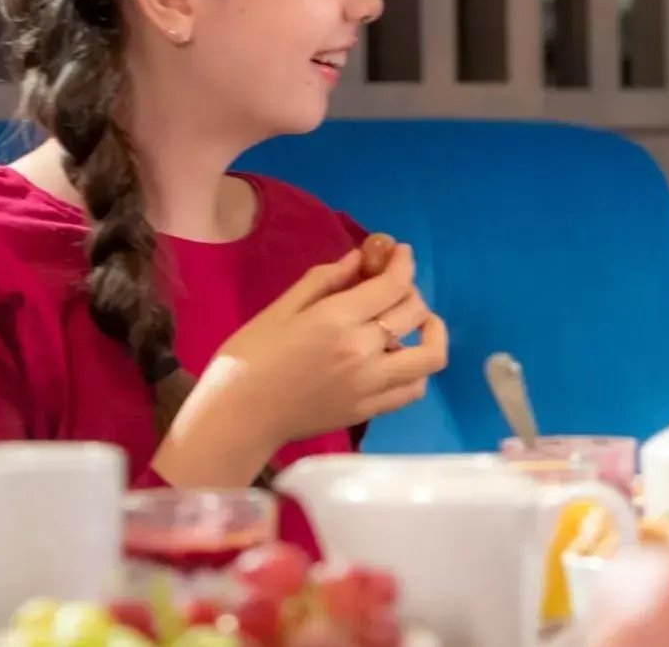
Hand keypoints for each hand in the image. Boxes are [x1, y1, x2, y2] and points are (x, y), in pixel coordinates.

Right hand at [210, 241, 447, 446]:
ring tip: (414, 322)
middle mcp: (364, 351)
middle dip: (409, 289)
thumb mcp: (281, 308)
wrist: (238, 417)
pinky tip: (400, 357)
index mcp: (338, 320)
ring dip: (430, 332)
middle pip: (414, 312)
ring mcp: (371, 385)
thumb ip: (325, 280)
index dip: (403, 262)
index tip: (400, 252)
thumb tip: (361, 258)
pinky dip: (417, 368)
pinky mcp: (370, 410)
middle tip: (392, 285)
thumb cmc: (250, 356)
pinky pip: (414, 388)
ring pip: (430, 355)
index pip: (393, 284)